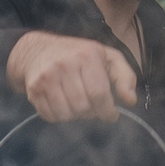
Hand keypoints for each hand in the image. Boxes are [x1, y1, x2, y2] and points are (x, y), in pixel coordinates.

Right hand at [6, 31, 138, 123]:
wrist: (37, 49)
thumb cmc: (78, 55)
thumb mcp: (107, 57)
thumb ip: (125, 77)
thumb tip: (130, 101)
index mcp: (86, 56)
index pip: (99, 94)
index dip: (107, 111)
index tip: (111, 114)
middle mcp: (64, 65)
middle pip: (83, 107)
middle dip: (91, 112)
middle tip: (91, 105)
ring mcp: (46, 78)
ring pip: (66, 114)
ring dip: (75, 115)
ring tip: (76, 103)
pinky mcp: (33, 89)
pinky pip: (50, 116)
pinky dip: (59, 116)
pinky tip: (61, 103)